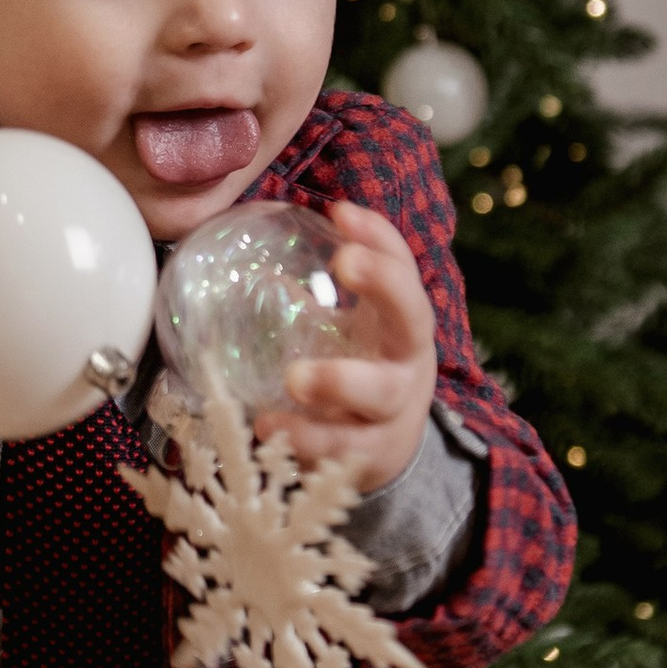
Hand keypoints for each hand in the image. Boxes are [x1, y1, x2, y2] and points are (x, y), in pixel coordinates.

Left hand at [270, 202, 435, 495]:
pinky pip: (342, 448)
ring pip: (379, 392)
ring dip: (338, 380)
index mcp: (401, 321)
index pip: (401, 266)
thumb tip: (253, 251)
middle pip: (413, 318)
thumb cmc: (360, 370)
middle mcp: (408, 360)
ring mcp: (395, 410)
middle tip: (345, 261)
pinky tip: (268, 427)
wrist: (387, 450)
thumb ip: (312, 296)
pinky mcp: (372, 456)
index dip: (379, 238)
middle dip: (383, 284)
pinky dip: (306, 439)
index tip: (341, 211)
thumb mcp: (349, 330)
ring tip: (293, 378)